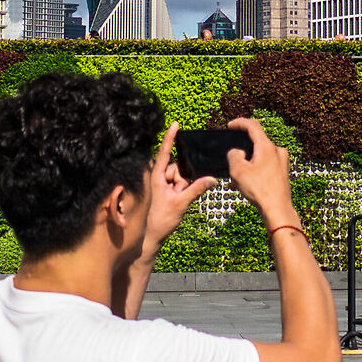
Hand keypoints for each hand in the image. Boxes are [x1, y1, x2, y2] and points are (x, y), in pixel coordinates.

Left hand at [140, 127, 219, 258]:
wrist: (149, 238)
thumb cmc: (159, 221)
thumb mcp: (180, 204)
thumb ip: (196, 189)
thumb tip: (212, 179)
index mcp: (155, 176)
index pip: (164, 152)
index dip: (170, 137)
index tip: (175, 123)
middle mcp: (155, 177)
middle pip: (175, 168)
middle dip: (181, 180)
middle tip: (177, 196)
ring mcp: (157, 184)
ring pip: (177, 177)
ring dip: (180, 188)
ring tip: (174, 202)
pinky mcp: (161, 190)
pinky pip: (175, 184)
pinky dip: (178, 191)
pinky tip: (173, 203)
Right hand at [222, 116, 296, 227]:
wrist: (277, 210)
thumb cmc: (259, 190)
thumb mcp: (238, 170)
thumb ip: (234, 155)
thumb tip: (237, 152)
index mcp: (267, 146)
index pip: (253, 126)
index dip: (239, 123)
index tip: (230, 125)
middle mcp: (277, 151)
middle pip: (255, 143)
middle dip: (241, 152)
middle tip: (230, 162)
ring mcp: (281, 162)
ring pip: (259, 157)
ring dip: (246, 166)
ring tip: (235, 181)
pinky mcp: (282, 172)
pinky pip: (264, 166)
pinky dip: (253, 172)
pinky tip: (244, 186)